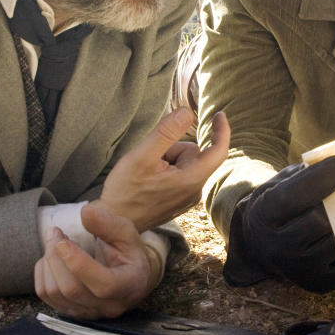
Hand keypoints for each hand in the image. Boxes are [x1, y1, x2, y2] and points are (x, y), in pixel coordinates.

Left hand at [34, 203, 160, 319]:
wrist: (130, 275)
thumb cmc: (129, 252)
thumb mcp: (126, 233)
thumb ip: (108, 223)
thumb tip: (85, 212)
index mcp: (129, 286)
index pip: (103, 285)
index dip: (79, 264)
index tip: (63, 241)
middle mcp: (109, 306)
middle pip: (72, 289)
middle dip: (56, 257)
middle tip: (56, 232)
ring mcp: (88, 312)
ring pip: (55, 293)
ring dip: (48, 262)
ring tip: (55, 241)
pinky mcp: (71, 312)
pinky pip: (45, 295)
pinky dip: (42, 272)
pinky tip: (53, 258)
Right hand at [101, 108, 229, 230]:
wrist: (113, 222)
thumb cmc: (124, 191)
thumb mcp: (142, 155)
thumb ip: (166, 132)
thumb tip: (187, 112)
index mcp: (191, 180)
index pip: (218, 151)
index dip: (221, 130)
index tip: (219, 114)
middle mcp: (194, 190)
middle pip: (194, 153)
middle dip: (172, 148)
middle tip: (149, 160)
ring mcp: (187, 197)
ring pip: (184, 163)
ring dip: (167, 159)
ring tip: (146, 173)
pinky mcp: (179, 200)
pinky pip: (179, 174)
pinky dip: (166, 170)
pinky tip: (149, 180)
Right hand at [223, 155, 334, 292]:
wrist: (265, 247)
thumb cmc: (279, 207)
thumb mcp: (280, 184)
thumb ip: (304, 174)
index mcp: (263, 217)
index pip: (291, 197)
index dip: (319, 178)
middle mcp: (278, 248)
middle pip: (319, 222)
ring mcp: (300, 271)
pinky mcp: (322, 284)